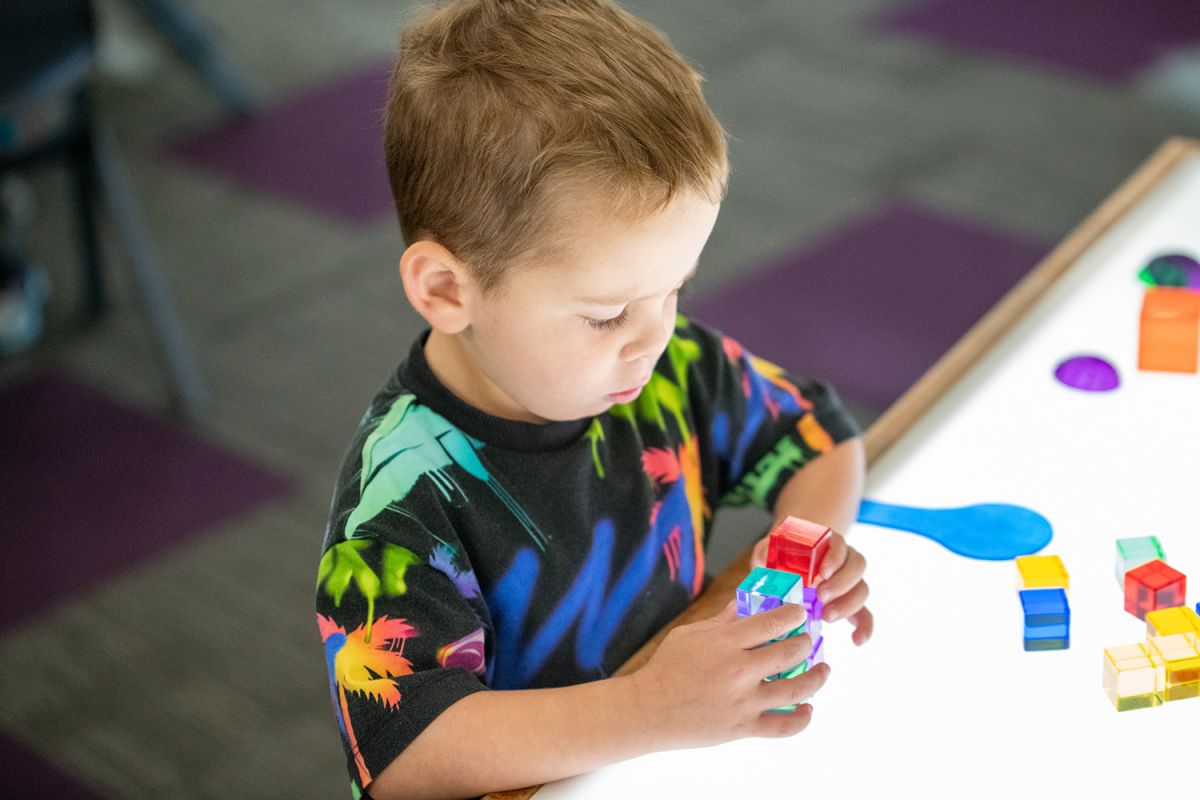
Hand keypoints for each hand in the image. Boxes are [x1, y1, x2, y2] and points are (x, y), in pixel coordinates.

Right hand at [630, 601, 829, 748]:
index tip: (799, 613)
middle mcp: (739, 671)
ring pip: (796, 689)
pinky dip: (802, 718)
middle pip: (790, 652)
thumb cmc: (666, 668)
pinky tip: (808, 708)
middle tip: (807, 640)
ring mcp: (744, 702)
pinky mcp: (743, 728)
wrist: (649, 709)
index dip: (793, 615)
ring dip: (816, 678)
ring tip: (822, 670)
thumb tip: (744, 602)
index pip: (774, 622)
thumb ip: (722, 620)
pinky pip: (784, 726)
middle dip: (806, 642)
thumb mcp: (691, 634)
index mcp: (725, 642)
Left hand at [750, 529, 872, 645]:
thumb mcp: (770, 552)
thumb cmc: (780, 559)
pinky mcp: (851, 603)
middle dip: (841, 583)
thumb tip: (763, 560)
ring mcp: (850, 582)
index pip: (840, 545)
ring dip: (848, 604)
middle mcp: (843, 560)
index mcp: (827, 543)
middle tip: (821, 598)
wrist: (789, 570)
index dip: (835, 558)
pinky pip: (865, 614)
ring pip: (862, 589)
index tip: (823, 573)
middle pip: (857, 566)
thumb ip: (765, 553)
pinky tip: (857, 640)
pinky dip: (865, 627)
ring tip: (827, 617)